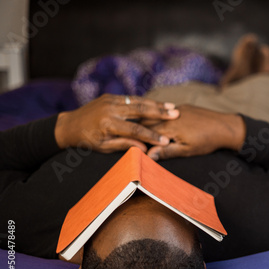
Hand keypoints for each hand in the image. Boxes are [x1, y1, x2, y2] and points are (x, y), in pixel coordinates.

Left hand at [54, 94, 178, 152]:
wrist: (69, 125)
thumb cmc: (87, 140)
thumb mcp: (104, 147)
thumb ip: (124, 145)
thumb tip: (144, 149)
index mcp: (107, 123)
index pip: (135, 130)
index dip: (152, 135)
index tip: (166, 140)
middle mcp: (110, 109)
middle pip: (140, 110)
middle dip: (159, 112)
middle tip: (176, 114)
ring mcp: (110, 100)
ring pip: (138, 101)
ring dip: (156, 104)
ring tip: (172, 107)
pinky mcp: (111, 96)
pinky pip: (132, 98)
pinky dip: (146, 101)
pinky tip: (158, 104)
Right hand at [145, 105, 245, 159]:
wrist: (226, 127)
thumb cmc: (207, 141)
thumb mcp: (187, 151)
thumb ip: (167, 152)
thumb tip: (148, 155)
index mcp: (169, 127)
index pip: (147, 132)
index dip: (140, 139)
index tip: (134, 146)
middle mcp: (171, 115)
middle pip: (149, 121)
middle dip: (142, 129)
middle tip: (135, 139)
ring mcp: (179, 110)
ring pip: (159, 116)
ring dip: (152, 123)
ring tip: (147, 132)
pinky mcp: (186, 107)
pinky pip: (169, 113)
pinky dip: (162, 118)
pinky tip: (163, 125)